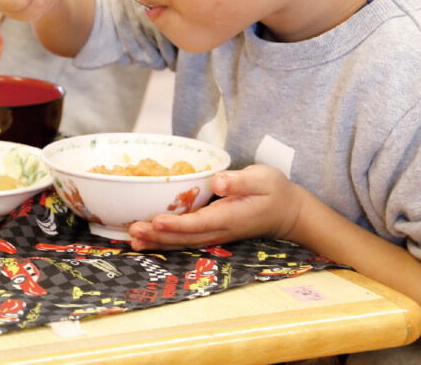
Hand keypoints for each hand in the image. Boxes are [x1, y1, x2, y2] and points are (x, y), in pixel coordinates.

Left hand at [127, 164, 304, 250]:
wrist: (287, 212)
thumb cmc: (274, 191)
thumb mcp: (263, 178)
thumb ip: (241, 180)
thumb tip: (218, 181)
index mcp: (230, 216)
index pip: (199, 222)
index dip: (177, 224)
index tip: (156, 221)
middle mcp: (220, 230)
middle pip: (185, 237)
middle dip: (158, 236)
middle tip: (133, 232)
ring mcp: (215, 234)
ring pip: (183, 242)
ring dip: (158, 242)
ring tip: (133, 239)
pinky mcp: (211, 232)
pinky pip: (185, 240)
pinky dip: (166, 241)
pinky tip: (147, 239)